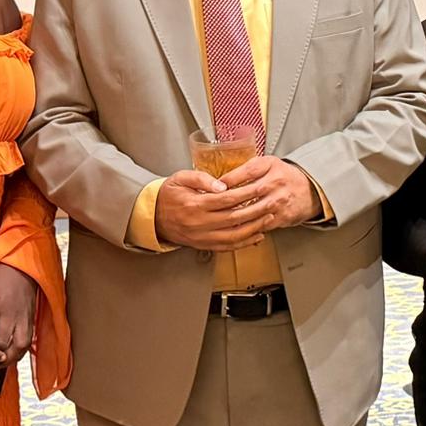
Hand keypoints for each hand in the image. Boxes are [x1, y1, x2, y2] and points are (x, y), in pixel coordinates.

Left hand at [0, 263, 41, 365]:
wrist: (25, 272)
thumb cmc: (1, 278)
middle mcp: (12, 313)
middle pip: (3, 340)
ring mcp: (23, 320)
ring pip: (18, 347)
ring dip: (6, 359)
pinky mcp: (30, 324)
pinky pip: (26, 345)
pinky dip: (16, 355)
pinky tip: (8, 360)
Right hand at [154, 170, 269, 251]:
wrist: (152, 216)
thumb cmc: (168, 195)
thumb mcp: (180, 178)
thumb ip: (202, 178)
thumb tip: (222, 185)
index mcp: (195, 204)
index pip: (227, 200)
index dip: (246, 194)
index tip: (260, 187)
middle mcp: (200, 223)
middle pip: (235, 218)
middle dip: (257, 210)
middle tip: (274, 202)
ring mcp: (202, 237)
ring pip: (234, 236)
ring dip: (255, 228)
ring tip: (270, 218)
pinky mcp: (204, 245)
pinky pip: (227, 247)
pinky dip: (244, 243)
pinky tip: (257, 236)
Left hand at [215, 155, 323, 233]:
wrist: (308, 191)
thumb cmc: (283, 176)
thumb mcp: (267, 164)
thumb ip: (247, 169)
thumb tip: (221, 179)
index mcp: (270, 166)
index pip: (245, 172)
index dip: (227, 180)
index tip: (213, 186)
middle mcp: (275, 182)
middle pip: (247, 192)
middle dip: (226, 200)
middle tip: (210, 205)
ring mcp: (278, 201)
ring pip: (251, 211)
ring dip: (233, 216)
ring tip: (218, 218)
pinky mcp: (280, 217)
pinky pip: (259, 224)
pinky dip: (244, 227)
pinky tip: (233, 228)